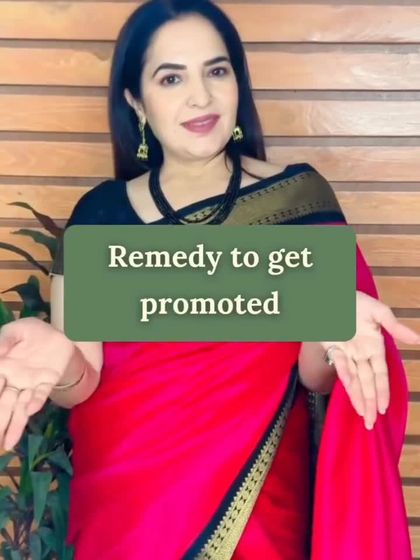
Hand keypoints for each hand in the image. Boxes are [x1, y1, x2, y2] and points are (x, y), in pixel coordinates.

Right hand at [0, 317, 75, 449]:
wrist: (57, 334)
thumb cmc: (31, 334)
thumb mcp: (16, 331)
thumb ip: (4, 340)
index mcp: (2, 369)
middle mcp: (13, 381)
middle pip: (3, 404)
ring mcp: (30, 383)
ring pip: (19, 407)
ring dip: (14, 424)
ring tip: (7, 443)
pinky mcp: (48, 382)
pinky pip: (41, 394)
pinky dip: (36, 402)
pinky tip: (30, 410)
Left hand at [321, 291, 419, 429]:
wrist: (330, 294)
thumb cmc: (355, 301)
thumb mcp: (378, 311)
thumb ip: (395, 326)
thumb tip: (417, 340)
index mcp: (374, 346)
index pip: (380, 374)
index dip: (382, 391)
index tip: (384, 408)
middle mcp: (361, 353)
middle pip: (368, 383)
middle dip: (370, 403)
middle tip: (372, 424)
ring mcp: (346, 352)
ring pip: (354, 380)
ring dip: (358, 398)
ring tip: (363, 417)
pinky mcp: (332, 348)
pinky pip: (340, 366)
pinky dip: (346, 380)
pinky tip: (351, 394)